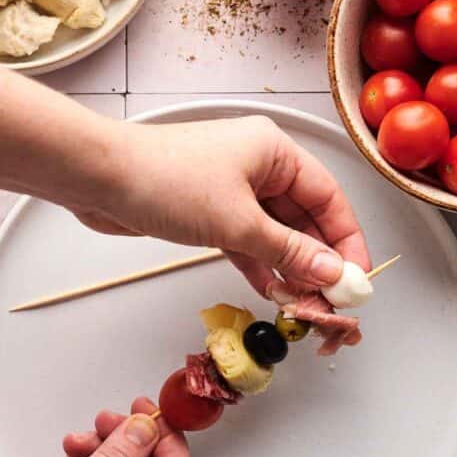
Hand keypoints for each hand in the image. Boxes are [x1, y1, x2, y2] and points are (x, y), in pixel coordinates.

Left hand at [76, 115, 371, 295]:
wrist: (99, 178)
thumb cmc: (166, 180)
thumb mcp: (237, 223)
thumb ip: (288, 251)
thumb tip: (331, 273)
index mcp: (275, 152)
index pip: (329, 198)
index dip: (347, 241)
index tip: (357, 278)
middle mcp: (259, 166)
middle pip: (305, 219)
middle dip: (319, 261)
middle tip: (332, 301)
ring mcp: (233, 189)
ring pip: (276, 234)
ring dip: (290, 268)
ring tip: (303, 304)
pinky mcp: (209, 212)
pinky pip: (248, 242)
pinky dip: (260, 265)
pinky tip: (272, 291)